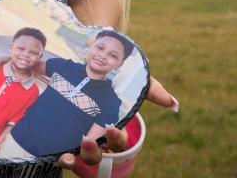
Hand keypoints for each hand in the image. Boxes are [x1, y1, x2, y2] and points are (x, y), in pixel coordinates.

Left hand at [57, 75, 177, 172]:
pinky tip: (63, 156)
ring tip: (76, 144)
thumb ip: (150, 90)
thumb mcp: (128, 85)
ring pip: (87, 158)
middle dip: (96, 151)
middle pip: (101, 153)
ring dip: (83, 155)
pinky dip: (67, 160)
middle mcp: (99, 138)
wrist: (81, 77)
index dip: (116, 138)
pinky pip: (68, 156)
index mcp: (114, 128)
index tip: (111, 129)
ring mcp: (82, 141)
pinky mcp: (66, 139)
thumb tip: (173, 103)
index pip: (119, 140)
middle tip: (88, 140)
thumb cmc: (110, 87)